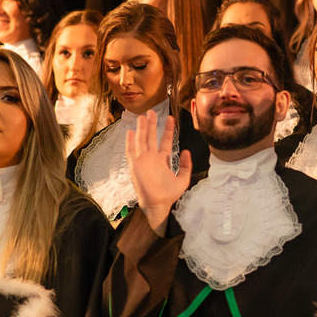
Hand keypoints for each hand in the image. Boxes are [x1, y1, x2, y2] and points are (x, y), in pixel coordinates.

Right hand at [125, 110, 191, 232]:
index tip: (170, 118)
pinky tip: (130, 132)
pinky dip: (130, 142)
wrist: (158, 204)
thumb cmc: (169, 195)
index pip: (164, 140)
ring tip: (143, 116)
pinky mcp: (135, 166)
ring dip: (142, 128)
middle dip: (152, 124)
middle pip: (151, 137)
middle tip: (152, 111)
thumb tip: (186, 151)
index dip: (167, 129)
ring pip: (141, 140)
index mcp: (162, 159)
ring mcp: (143, 161)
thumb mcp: (183, 179)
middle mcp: (151, 158)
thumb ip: (186, 165)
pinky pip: (131, 151)